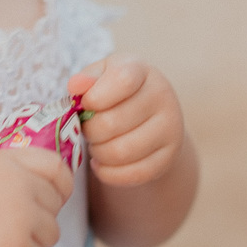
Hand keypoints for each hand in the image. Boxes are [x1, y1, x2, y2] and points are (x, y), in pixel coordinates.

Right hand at [0, 148, 70, 246]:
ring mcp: (21, 217)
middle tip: (3, 233)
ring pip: (49, 237)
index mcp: (5, 162)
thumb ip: (5, 178)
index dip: (60, 185)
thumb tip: (38, 197)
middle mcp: (19, 184)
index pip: (55, 166)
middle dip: (36, 224)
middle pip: (54, 208)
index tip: (54, 199)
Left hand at [70, 55, 185, 187]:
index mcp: (142, 71)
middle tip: (86, 129)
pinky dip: (107, 173)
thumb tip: (75, 86)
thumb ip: (87, 78)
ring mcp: (170, 129)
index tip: (86, 104)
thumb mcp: (102, 75)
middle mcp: (162, 97)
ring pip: (120, 152)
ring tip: (95, 145)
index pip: (122, 80)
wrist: (152, 115)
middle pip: (111, 123)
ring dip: (97, 152)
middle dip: (89, 130)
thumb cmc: (118, 92)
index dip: (95, 96)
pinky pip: (132, 174)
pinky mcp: (169, 158)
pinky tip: (100, 163)